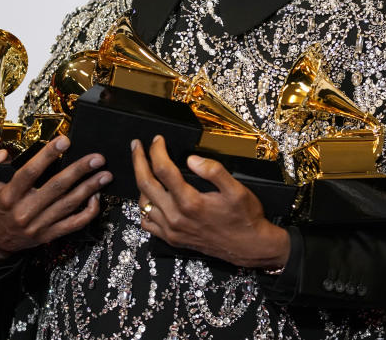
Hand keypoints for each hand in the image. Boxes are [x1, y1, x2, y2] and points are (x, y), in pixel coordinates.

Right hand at [0, 136, 111, 262]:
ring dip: (90, 188)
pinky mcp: (49, 235)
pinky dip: (88, 212)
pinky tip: (97, 197)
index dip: (48, 155)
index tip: (64, 141)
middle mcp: (25, 211)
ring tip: (105, 174)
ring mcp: (39, 225)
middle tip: (97, 158)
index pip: (30, 172)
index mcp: (8, 196)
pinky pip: (74, 224)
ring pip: (69, 205)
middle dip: (79, 171)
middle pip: (56, 188)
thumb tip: (3, 153)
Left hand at [131, 135, 288, 268]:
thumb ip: (214, 171)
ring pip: (143, 203)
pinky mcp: (172, 239)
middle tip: (137, 146)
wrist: (248, 247)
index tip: (157, 140)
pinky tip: (150, 197)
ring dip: (140, 182)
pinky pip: (147, 222)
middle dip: (138, 161)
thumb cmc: (244, 218)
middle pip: (146, 184)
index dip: (157, 151)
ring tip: (144, 167)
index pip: (163, 170)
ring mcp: (172, 230)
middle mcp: (176, 217)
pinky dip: (143, 207)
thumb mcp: (237, 190)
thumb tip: (192, 159)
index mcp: (190, 202)